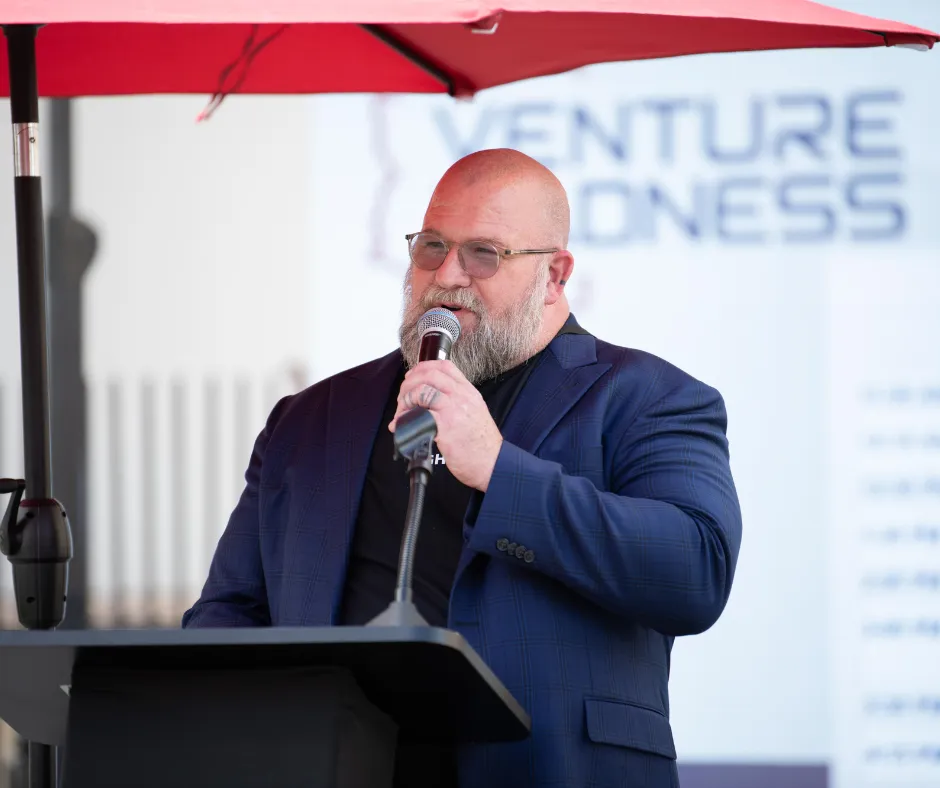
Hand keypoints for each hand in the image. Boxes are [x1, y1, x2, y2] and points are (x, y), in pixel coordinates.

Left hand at [389, 360, 502, 491]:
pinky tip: (401, 425)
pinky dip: (405, 419)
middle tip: (402, 397)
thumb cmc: (482, 443)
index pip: (445, 366)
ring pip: (422, 391)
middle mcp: (462, 396)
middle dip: (409, 383)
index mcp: (468, 391)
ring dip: (406, 399)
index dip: (423, 367)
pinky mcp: (446, 427)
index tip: (412, 376)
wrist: (493, 463)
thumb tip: (431, 400)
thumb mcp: (474, 412)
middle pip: (429, 375)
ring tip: (401, 412)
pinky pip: (420, 414)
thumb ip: (457, 402)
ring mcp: (454, 410)